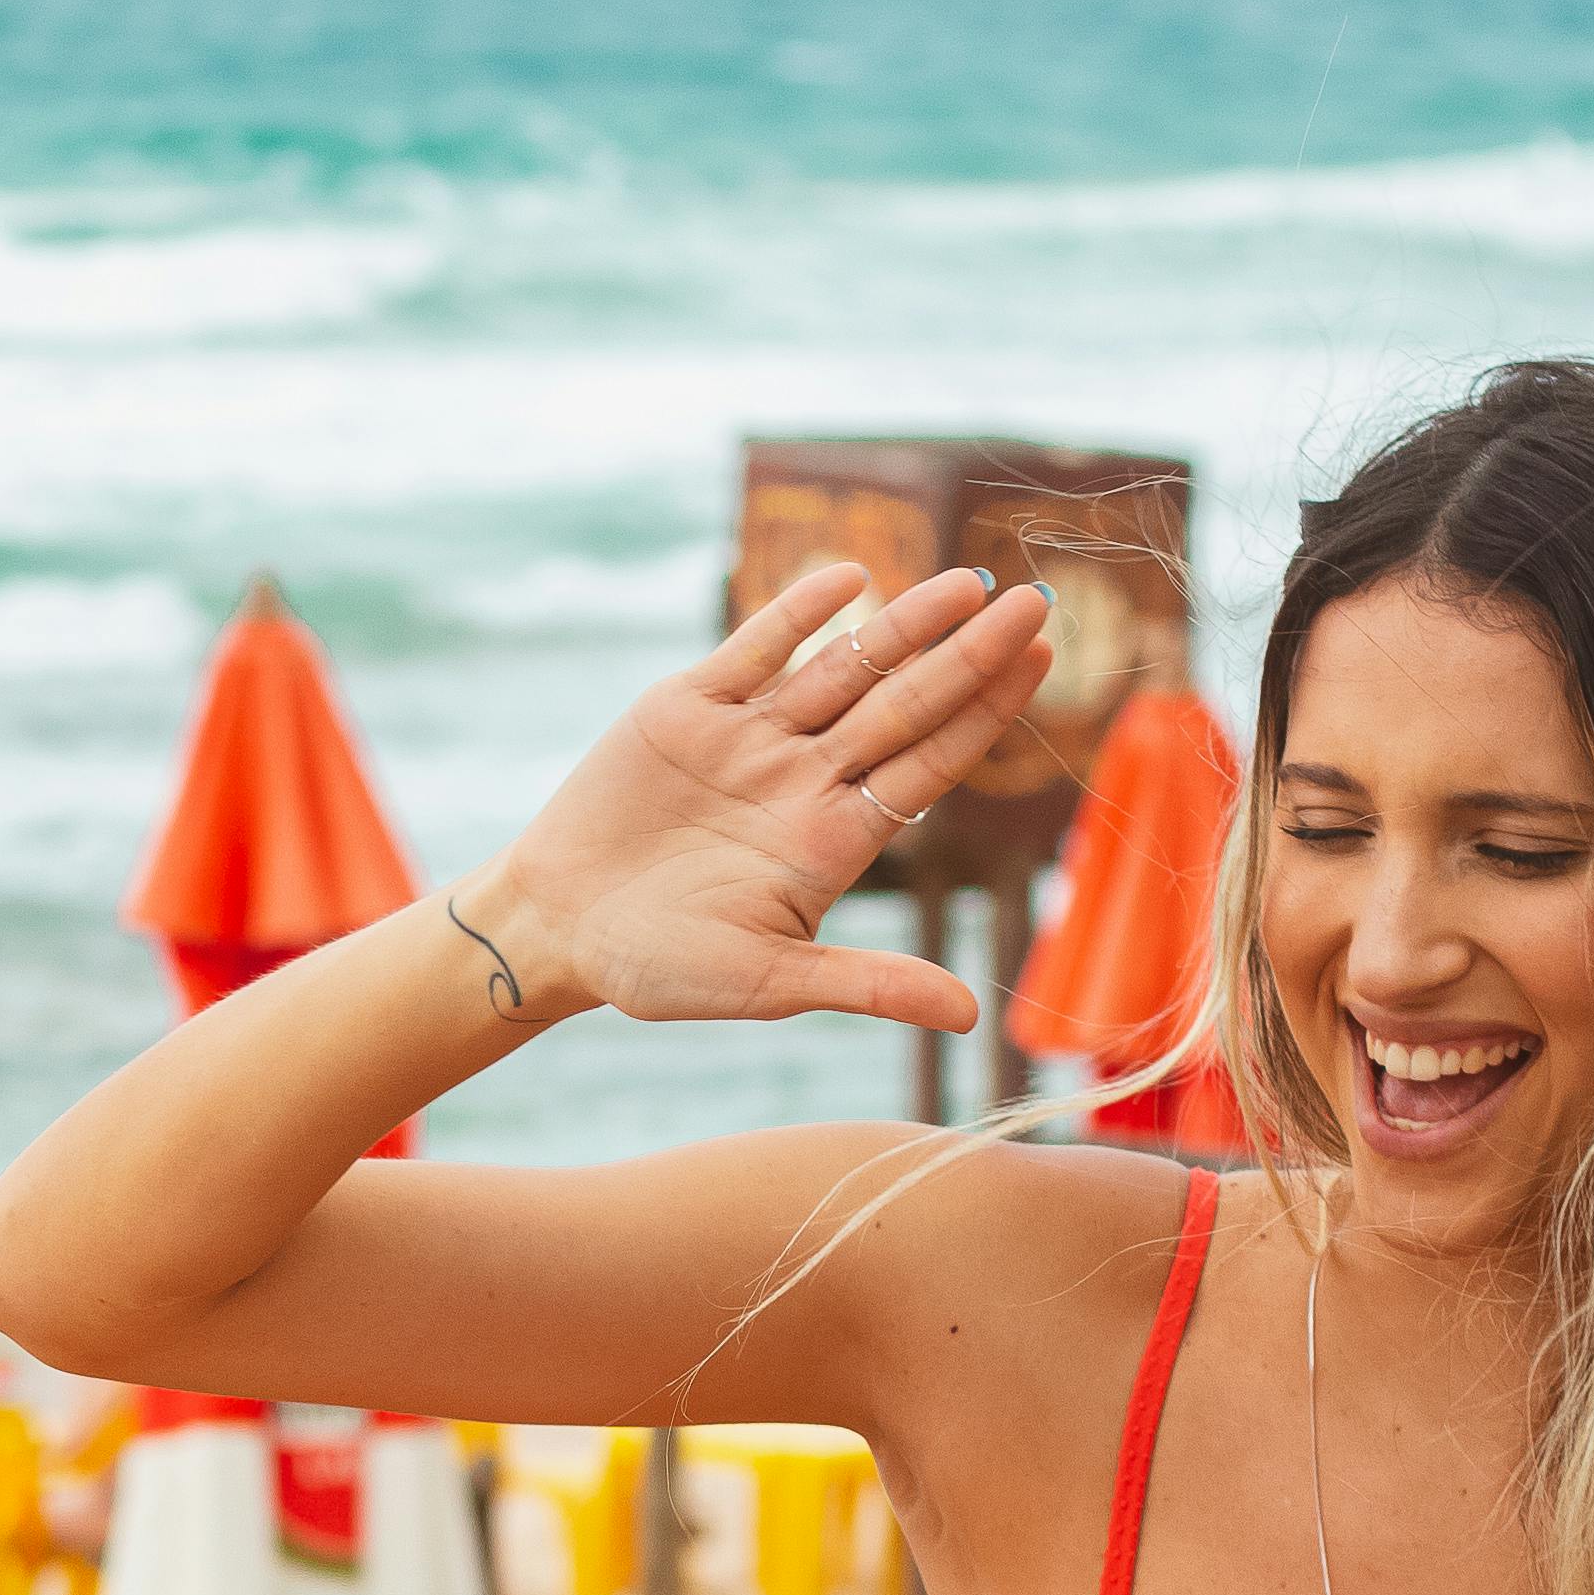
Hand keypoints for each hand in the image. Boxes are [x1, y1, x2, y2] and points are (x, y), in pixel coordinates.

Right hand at [482, 562, 1058, 1034]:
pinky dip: (798, 612)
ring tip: (969, 582)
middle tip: (1034, 603)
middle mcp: (803, 778)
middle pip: (903, 704)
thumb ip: (866, 985)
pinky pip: (755, 649)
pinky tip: (851, 577)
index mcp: (832, 839)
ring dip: (903, 625)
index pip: (928, 764)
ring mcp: (750, 738)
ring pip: (842, 668)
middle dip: (968, 656)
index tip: (1040, 661)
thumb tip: (970, 1016)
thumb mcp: (768, 982)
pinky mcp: (689, 707)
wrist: (553, 928)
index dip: (985, 713)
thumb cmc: (658, 967)